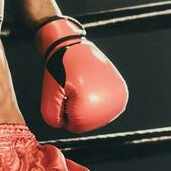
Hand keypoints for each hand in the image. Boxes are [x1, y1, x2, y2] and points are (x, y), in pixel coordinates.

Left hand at [36, 16, 127, 132]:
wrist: (72, 44)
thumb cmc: (58, 68)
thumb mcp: (49, 95)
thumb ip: (52, 118)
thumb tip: (65, 125)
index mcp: (95, 107)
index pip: (73, 126)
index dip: (63, 110)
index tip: (64, 90)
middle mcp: (113, 105)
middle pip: (86, 123)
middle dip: (74, 108)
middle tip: (72, 87)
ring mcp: (120, 99)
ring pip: (95, 116)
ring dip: (85, 104)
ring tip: (81, 85)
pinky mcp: (122, 93)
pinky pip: (104, 107)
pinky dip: (95, 100)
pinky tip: (91, 86)